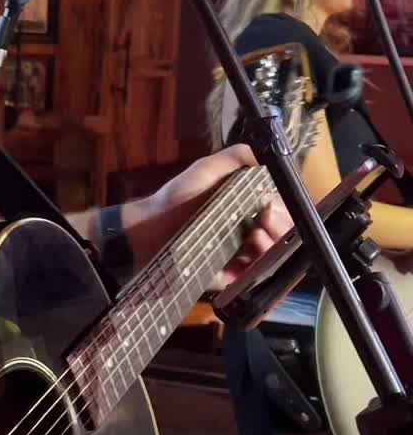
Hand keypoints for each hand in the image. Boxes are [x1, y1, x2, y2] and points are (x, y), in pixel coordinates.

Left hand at [127, 144, 291, 289]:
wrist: (149, 227)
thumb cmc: (178, 197)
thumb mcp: (207, 168)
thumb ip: (236, 157)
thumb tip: (268, 156)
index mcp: (250, 209)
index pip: (282, 212)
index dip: (284, 210)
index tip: (272, 205)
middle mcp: (250, 234)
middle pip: (283, 236)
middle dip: (281, 227)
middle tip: (266, 219)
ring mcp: (241, 258)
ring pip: (272, 258)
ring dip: (271, 246)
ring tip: (256, 236)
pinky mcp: (229, 277)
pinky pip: (250, 279)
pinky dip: (254, 270)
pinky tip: (248, 259)